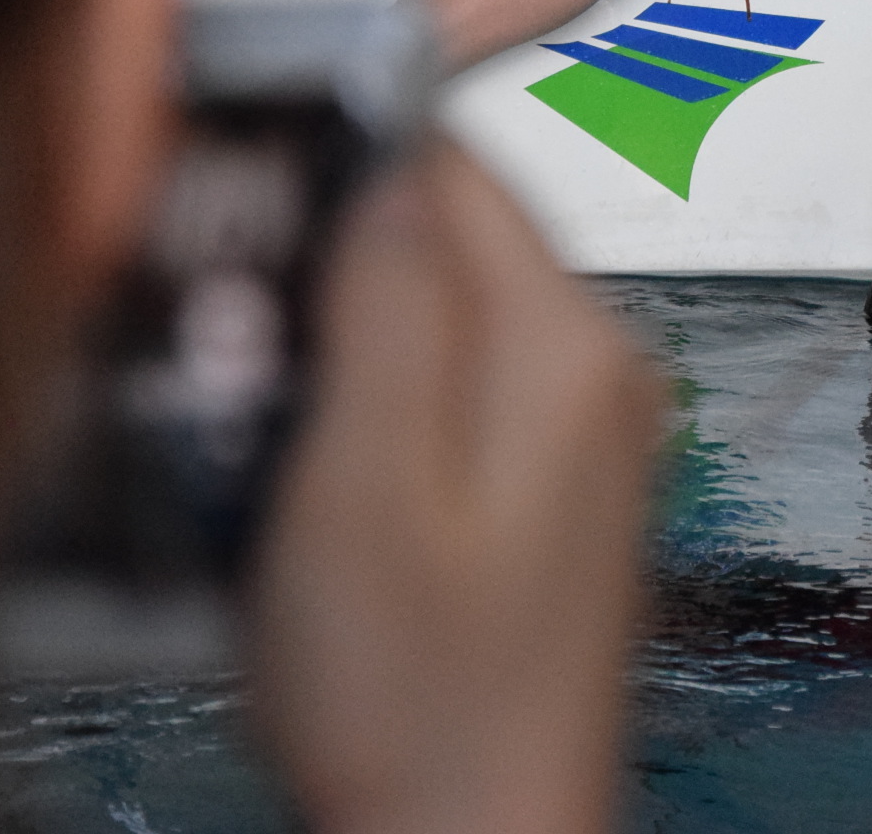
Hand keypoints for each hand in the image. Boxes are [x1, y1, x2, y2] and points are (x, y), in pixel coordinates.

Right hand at [251, 142, 659, 833]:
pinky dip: (393, 413)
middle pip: (458, 239)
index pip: (459, 168)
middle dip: (347, 276)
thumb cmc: (427, 703)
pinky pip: (465, 391)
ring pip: (453, 316)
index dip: (343, 182)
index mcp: (568, 346)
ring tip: (300, 444)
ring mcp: (596, 428)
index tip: (267, 239)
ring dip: (363, 351)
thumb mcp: (363, 488)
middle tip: (265, 361)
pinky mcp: (564, 485)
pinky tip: (344, 491)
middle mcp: (606, 370)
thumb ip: (385, 312)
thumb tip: (391, 174)